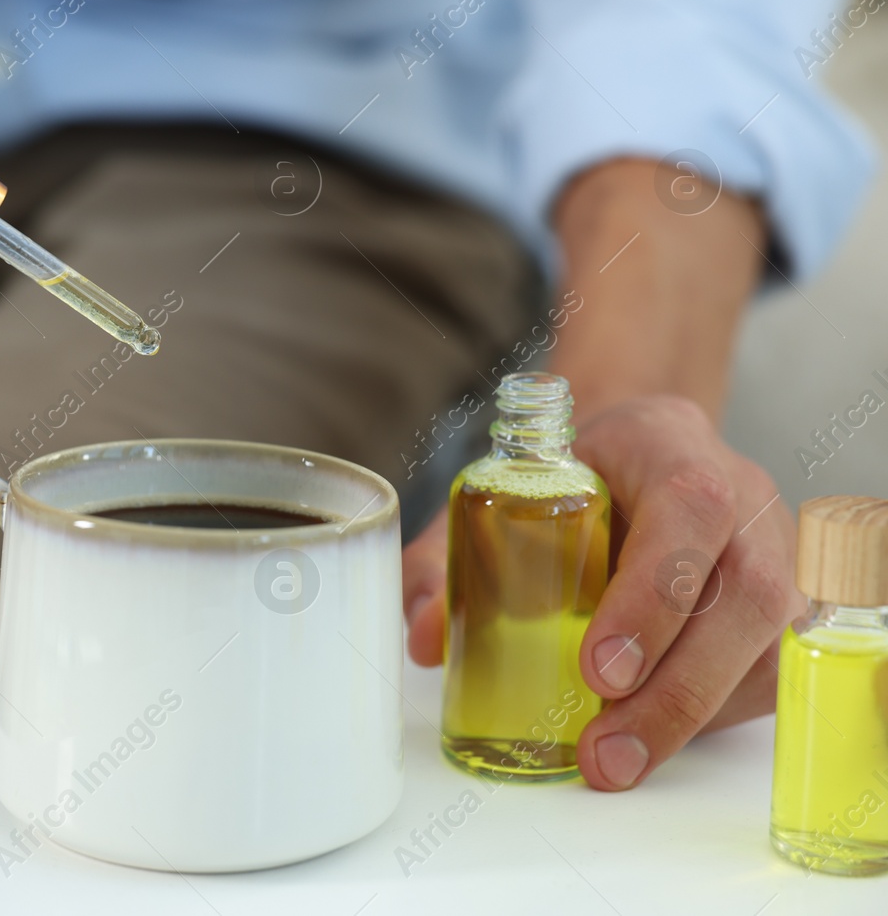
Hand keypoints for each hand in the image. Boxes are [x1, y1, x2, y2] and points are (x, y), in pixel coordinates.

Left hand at [403, 394, 800, 789]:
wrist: (643, 447)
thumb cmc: (575, 470)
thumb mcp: (505, 485)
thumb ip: (452, 552)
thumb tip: (425, 635)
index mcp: (670, 448)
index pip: (687, 512)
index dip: (651, 595)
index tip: (599, 669)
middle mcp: (742, 496)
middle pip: (743, 594)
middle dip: (674, 685)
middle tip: (604, 748)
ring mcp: (775, 552)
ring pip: (764, 642)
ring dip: (690, 715)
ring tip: (617, 761)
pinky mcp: (783, 607)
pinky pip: (767, 672)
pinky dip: (709, 716)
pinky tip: (650, 735)